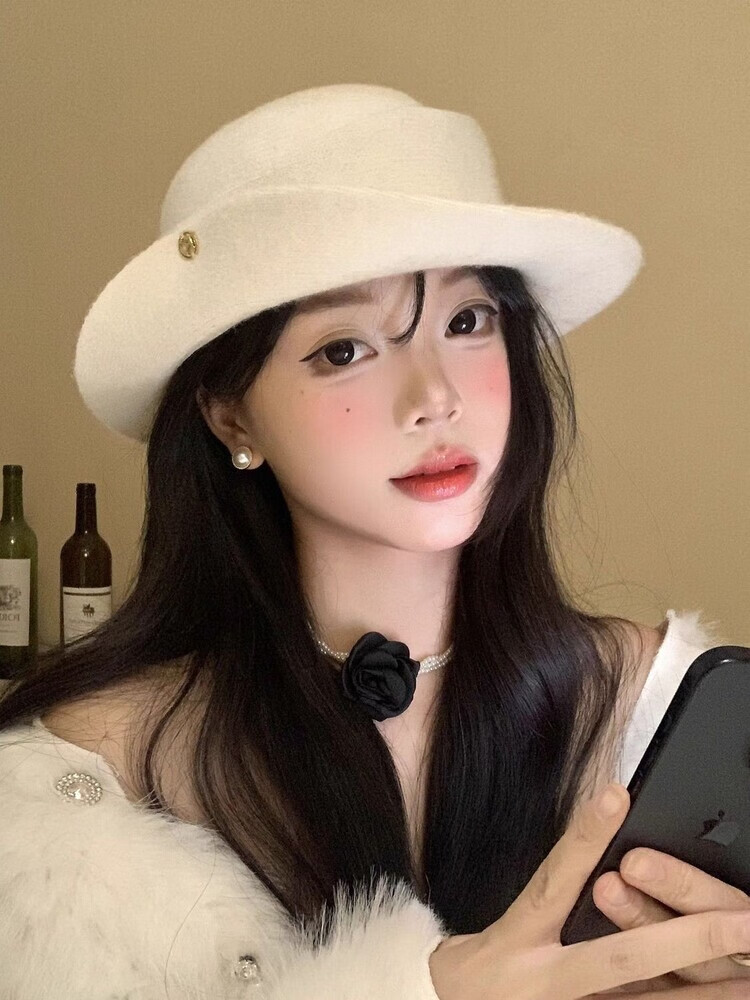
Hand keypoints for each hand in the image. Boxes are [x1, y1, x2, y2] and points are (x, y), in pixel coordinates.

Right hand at [428, 782, 749, 998]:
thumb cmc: (476, 975)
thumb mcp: (504, 929)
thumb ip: (555, 899)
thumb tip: (609, 865)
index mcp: (521, 937)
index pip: (557, 877)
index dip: (585, 836)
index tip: (616, 796)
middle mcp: (546, 981)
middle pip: (624, 959)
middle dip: (691, 940)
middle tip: (746, 920)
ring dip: (707, 990)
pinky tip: (722, 997)